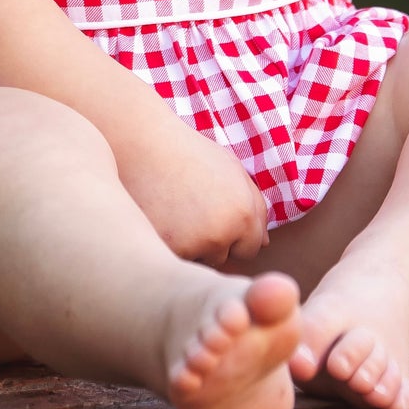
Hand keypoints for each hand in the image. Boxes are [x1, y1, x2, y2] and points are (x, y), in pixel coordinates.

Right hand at [117, 117, 268, 267]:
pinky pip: (174, 260)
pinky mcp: (163, 249)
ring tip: (174, 213)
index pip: (250, 249)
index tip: (215, 212)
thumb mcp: (231, 170)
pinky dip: (168, 246)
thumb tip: (264, 244)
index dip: (234, 234)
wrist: (143, 144)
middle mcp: (221, 233)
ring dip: (190, 248)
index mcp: (243, 214)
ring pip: (197, 263)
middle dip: (211, 243)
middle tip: (190, 211)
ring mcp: (191, 244)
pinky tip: (160, 220)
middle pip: (223, 259)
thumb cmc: (189, 154)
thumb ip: (254, 205)